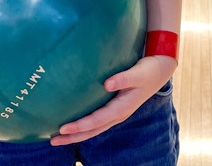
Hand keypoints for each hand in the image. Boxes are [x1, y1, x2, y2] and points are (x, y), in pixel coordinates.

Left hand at [50, 55, 176, 145]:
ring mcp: (116, 114)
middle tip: (52, 140)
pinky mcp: (114, 109)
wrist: (159, 71)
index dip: (80, 126)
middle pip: (92, 131)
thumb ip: (124, 78)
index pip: (97, 120)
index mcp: (122, 108)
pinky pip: (96, 121)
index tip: (63, 128)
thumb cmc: (148, 70)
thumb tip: (107, 83)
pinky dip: (83, 126)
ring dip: (75, 134)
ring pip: (93, 129)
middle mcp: (117, 115)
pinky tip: (72, 123)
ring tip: (57, 137)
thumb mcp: (138, 73)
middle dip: (72, 137)